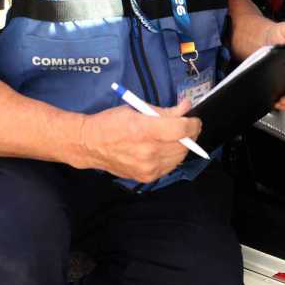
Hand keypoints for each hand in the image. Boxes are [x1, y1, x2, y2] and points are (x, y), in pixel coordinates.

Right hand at [79, 99, 201, 183]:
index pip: (182, 129)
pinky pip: (170, 166)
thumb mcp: (137, 108)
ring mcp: (148, 167)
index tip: (194, 119)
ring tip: (173, 137)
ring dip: (182, 146)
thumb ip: (165, 111)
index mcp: (144, 130)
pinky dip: (172, 157)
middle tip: (185, 125)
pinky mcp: (146, 177)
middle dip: (190, 133)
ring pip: (179, 157)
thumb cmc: (111, 122)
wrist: (90, 144)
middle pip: (184, 144)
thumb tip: (186, 107)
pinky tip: (163, 149)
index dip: (193, 123)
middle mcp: (148, 152)